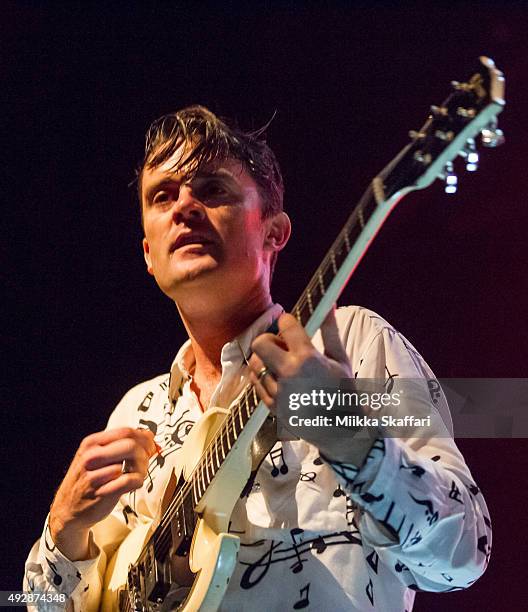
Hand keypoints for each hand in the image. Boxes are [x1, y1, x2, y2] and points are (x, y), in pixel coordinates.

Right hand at [49, 427, 156, 559]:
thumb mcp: (98, 456)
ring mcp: (94, 475)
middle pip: (130, 445)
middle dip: (144, 453)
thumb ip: (120, 444)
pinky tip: (132, 484)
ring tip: (137, 474)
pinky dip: (136, 482)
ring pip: (132, 463)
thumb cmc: (88, 480)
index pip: (126, 431)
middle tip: (145, 461)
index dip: (143, 438)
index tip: (149, 445)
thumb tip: (148, 435)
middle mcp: (91, 457)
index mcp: (91, 443)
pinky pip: (129, 481)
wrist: (67, 508)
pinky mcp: (101, 493)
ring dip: (141, 469)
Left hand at [249, 310, 372, 464]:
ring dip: (265, 359)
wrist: (342, 429)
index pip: (286, 325)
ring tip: (280, 363)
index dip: (287, 321)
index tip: (291, 324)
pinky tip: (278, 378)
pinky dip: (263, 377)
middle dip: (269, 339)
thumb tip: (328, 304)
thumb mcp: (340, 358)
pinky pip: (256, 384)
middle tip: (282, 345)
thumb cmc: (344, 391)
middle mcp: (289, 373)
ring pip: (255, 364)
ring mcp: (278, 391)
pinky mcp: (272, 406)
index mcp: (308, 358)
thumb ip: (330, 330)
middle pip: (260, 343)